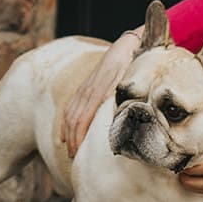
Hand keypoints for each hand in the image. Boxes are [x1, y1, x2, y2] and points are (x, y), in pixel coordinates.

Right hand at [60, 30, 138, 157]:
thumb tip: (124, 114)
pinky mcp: (87, 86)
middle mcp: (89, 89)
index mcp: (98, 89)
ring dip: (69, 133)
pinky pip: (71, 106)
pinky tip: (66, 133)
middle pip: (74, 118)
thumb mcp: (133, 76)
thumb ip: (127, 92)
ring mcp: (86, 87)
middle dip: (73, 139)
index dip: (79, 137)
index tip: (79, 154)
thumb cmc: (136, 61)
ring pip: (70, 113)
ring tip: (71, 151)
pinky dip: (67, 122)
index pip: (83, 117)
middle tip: (75, 159)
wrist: (132, 43)